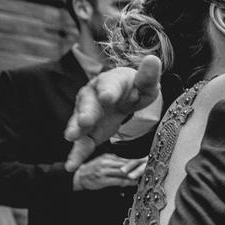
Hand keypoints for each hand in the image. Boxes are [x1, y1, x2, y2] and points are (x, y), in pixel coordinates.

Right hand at [66, 55, 161, 170]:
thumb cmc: (134, 89)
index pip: (109, 85)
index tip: (108, 97)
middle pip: (88, 103)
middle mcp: (92, 96)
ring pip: (79, 122)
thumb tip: (154, 59)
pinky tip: (71, 165)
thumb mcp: (145, 84)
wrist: (123, 96)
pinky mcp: (88, 132)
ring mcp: (87, 115)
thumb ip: (149, 76)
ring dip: (75, 129)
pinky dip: (76, 154)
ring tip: (71, 137)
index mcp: (109, 82)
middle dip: (86, 112)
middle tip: (86, 120)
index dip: (108, 91)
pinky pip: (81, 143)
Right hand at [72, 154, 143, 190]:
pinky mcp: (103, 180)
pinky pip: (118, 181)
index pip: (125, 157)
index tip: (146, 159)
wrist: (77, 177)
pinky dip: (128, 182)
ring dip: (134, 173)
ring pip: (123, 171)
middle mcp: (106, 162)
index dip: (136, 159)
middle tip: (148, 166)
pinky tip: (134, 183)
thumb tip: (129, 163)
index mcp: (107, 156)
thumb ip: (115, 161)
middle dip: (138, 164)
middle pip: (126, 163)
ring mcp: (104, 171)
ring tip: (144, 175)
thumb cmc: (92, 170)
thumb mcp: (103, 161)